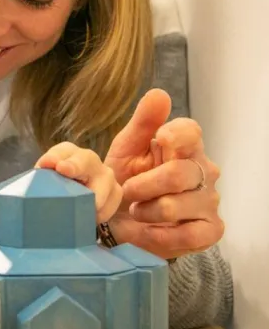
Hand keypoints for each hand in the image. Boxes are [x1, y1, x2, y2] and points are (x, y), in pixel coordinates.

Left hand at [35, 142, 122, 223]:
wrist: (73, 203)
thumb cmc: (53, 193)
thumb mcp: (43, 186)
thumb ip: (38, 184)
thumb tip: (28, 195)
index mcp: (66, 154)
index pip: (61, 151)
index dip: (54, 157)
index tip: (47, 165)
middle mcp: (87, 160)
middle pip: (86, 159)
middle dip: (75, 165)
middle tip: (64, 172)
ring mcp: (104, 175)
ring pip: (106, 179)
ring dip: (96, 193)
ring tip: (89, 206)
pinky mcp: (115, 191)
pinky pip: (115, 199)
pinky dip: (105, 210)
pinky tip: (93, 218)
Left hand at [104, 88, 223, 259]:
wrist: (119, 221)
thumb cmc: (126, 179)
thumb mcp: (126, 149)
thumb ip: (143, 123)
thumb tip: (159, 94)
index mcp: (184, 146)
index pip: (191, 132)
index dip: (174, 136)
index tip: (157, 141)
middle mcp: (203, 171)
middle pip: (178, 173)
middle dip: (143, 185)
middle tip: (128, 191)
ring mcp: (208, 201)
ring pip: (178, 204)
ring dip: (147, 210)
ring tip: (136, 210)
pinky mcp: (210, 230)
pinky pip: (190, 234)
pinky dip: (160, 234)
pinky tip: (147, 230)